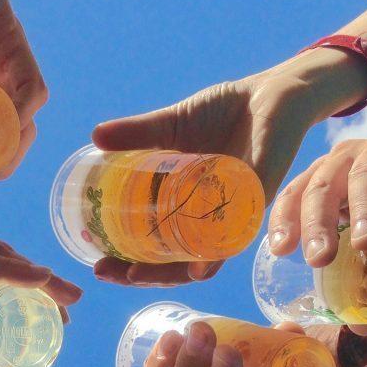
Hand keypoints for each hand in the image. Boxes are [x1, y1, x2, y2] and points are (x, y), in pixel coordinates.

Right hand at [90, 69, 322, 286]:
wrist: (272, 91)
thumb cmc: (224, 112)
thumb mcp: (172, 123)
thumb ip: (137, 133)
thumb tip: (94, 138)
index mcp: (192, 210)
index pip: (161, 251)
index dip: (131, 264)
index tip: (101, 265)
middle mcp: (214, 221)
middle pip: (178, 265)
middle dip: (142, 275)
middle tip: (112, 272)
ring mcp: (237, 214)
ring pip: (204, 259)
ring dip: (170, 272)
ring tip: (137, 274)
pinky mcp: (260, 198)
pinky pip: (238, 232)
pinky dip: (217, 251)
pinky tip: (198, 266)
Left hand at [267, 135, 366, 267]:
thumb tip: (361, 330)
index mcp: (326, 180)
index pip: (294, 195)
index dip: (283, 219)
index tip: (279, 249)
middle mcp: (346, 160)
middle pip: (321, 188)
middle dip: (316, 223)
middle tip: (318, 259)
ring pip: (361, 176)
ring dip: (362, 210)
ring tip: (365, 243)